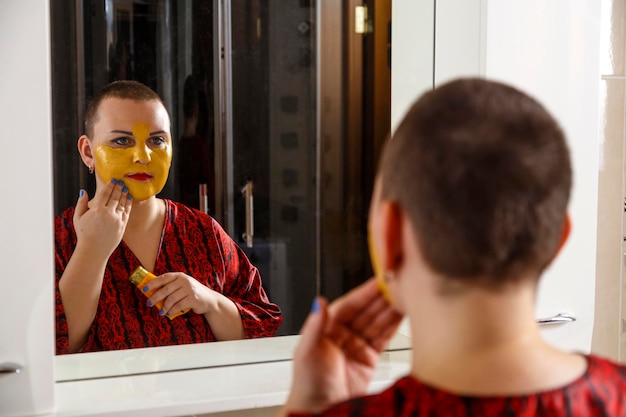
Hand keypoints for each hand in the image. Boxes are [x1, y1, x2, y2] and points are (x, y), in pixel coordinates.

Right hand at [73, 179, 131, 258]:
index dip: (110, 185)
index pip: (105, 193)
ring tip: (126, 188)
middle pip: (115, 196)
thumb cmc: (84, 234)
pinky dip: (128, 204)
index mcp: (97, 210)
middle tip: (121, 181)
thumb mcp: (78, 218)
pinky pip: (127, 211)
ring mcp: (117, 219)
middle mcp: (108, 213)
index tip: (113, 179)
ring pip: (123, 203)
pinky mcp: (122, 225)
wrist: (93, 250)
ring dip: (125, 194)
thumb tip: (83, 191)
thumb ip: (81, 203)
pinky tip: (129, 198)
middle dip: (119, 187)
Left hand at [143, 272, 213, 316]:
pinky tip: (169, 313)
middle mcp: (184, 281)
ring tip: (161, 312)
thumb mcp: (182, 285)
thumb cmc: (192, 293)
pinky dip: (172, 310)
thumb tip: (152, 292)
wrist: (209, 299)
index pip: (164, 278)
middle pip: (166, 289)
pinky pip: (178, 306)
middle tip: (149, 303)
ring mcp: (189, 289)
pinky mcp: (193, 299)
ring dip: (164, 307)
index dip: (153, 283)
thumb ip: (171, 286)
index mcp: (179, 276)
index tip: (144, 289)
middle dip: (155, 297)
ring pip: (171, 299)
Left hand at [283, 278, 403, 413]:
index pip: (350, 304)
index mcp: (327, 326)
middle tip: (398, 284)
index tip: (379, 280)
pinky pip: (384, 338)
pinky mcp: (370, 358)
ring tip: (406, 296)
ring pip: (377, 322)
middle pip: (366, 310)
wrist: (319, 411)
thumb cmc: (307, 383)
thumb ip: (315, 325)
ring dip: (391, 309)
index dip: (366, 292)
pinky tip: (404, 314)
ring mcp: (357, 345)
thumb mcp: (307, 351)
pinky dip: (394, 326)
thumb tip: (319, 302)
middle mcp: (343, 333)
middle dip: (382, 297)